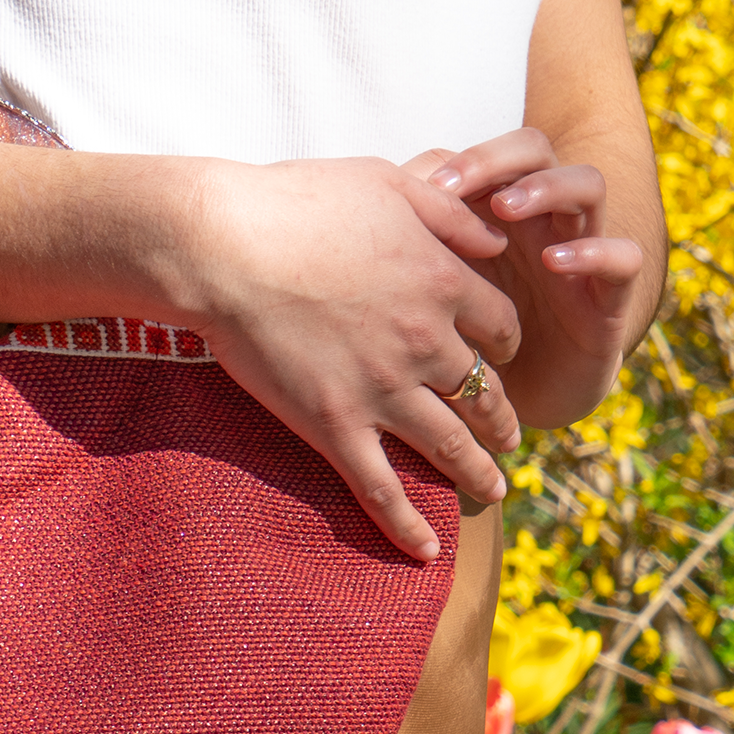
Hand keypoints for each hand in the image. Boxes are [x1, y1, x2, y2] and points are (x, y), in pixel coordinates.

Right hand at [187, 157, 525, 561]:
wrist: (224, 245)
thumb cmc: (297, 201)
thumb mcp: (389, 181)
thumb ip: (450, 211)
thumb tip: (496, 239)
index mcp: (445, 282)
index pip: (503, 325)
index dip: (507, 342)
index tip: (499, 353)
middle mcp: (427, 343)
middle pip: (487, 392)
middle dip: (503, 419)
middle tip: (509, 438)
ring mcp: (382, 389)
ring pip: (450, 445)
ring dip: (478, 473)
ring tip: (493, 493)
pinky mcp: (334, 425)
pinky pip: (380, 486)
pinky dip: (405, 525)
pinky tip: (424, 553)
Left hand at [411, 129, 649, 428]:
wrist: (496, 412)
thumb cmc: (452, 342)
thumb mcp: (425, 294)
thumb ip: (406, 250)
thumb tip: (362, 203)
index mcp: (495, 211)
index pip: (489, 155)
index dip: (463, 160)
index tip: (428, 187)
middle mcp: (540, 219)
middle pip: (537, 151)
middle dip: (499, 159)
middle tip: (457, 186)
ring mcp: (579, 250)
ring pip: (587, 186)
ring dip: (548, 189)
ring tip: (506, 209)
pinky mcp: (608, 297)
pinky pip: (624, 257)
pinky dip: (594, 250)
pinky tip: (557, 261)